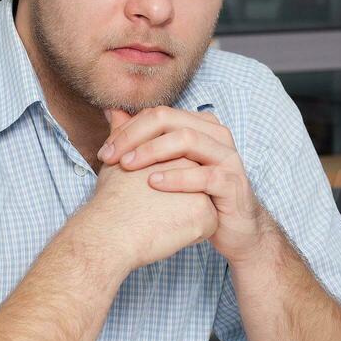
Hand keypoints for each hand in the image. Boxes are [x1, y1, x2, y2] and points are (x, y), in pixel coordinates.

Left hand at [96, 106, 267, 265]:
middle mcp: (216, 135)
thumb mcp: (168, 166)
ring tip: (127, 166)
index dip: (128, 129)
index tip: (106, 151)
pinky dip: (177, 177)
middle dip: (135, 136)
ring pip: (188, 140)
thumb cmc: (197, 196)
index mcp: (201, 126)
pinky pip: (205, 175)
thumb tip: (111, 112)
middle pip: (170, 120)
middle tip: (111, 156)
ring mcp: (227, 157)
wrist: (235, 229)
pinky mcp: (233, 184)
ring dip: (152, 151)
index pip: (159, 114)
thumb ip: (142, 138)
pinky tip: (153, 184)